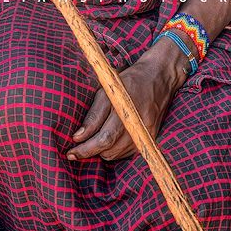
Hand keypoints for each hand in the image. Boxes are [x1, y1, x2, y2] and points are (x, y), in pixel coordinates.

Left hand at [66, 43, 187, 162]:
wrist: (159, 76)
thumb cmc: (130, 79)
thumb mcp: (108, 86)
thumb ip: (94, 113)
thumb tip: (79, 136)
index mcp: (125, 108)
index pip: (103, 138)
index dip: (85, 148)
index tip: (71, 152)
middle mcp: (138, 123)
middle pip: (110, 150)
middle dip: (91, 151)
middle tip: (76, 150)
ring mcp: (146, 132)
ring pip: (117, 154)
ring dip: (103, 151)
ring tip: (94, 142)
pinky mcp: (151, 137)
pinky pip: (128, 153)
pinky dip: (116, 150)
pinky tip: (110, 140)